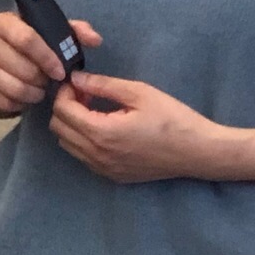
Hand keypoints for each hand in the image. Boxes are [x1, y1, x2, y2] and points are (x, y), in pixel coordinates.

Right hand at [0, 13, 102, 117]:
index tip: (60, 71)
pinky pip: (4, 102)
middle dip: (42, 79)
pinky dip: (20, 103)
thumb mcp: (43, 27)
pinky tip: (26, 96)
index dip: (47, 58)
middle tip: (49, 80)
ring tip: (40, 90)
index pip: (27, 39)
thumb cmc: (20, 38)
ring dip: (34, 94)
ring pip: (15, 89)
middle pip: (23, 69)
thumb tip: (96, 39)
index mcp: (4, 22)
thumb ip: (72, 30)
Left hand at [49, 71, 230, 183]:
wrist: (196, 151)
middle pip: (59, 130)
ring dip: (73, 124)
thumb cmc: (170, 117)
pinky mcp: (112, 176)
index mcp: (101, 133)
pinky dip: (83, 140)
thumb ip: (103, 85)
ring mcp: (103, 170)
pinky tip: (105, 127)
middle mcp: (96, 156)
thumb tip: (76, 78)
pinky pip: (83, 157)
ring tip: (95, 109)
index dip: (65, 92)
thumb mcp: (138, 93)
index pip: (62, 111)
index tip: (79, 82)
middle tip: (86, 94)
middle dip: (66, 107)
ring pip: (68, 145)